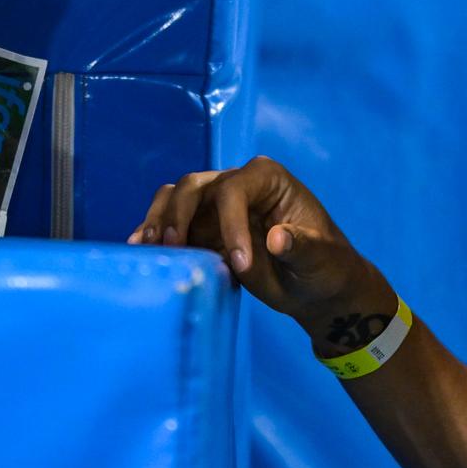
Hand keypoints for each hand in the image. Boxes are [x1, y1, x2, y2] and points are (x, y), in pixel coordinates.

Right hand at [129, 156, 387, 339]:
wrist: (314, 287)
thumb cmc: (325, 266)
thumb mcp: (321, 259)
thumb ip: (301, 247)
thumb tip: (278, 237)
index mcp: (269, 180)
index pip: (235, 190)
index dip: (229, 223)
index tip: (240, 264)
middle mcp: (239, 185)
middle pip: (195, 186)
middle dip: (179, 213)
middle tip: (174, 247)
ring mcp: (216, 208)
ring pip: (176, 199)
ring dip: (159, 220)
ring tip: (147, 247)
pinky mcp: (203, 232)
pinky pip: (171, 225)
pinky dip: (154, 234)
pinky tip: (140, 250)